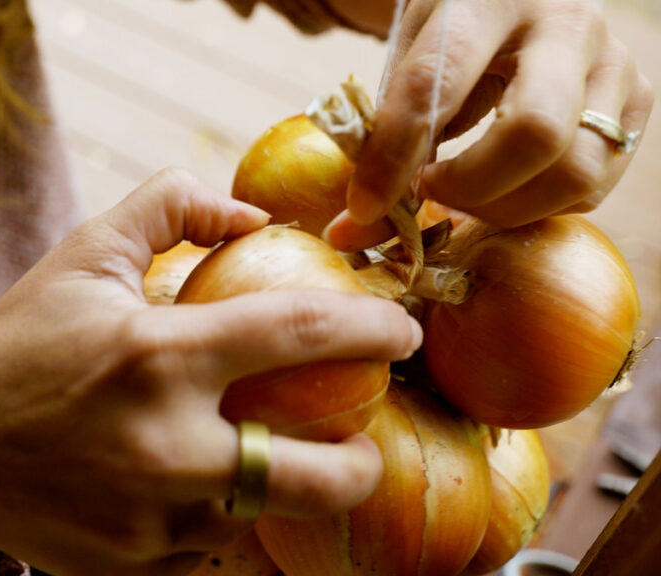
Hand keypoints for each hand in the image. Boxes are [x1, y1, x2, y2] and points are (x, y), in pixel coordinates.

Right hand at [0, 169, 421, 575]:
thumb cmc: (15, 344)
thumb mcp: (83, 255)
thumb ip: (171, 207)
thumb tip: (253, 213)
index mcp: (158, 353)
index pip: (304, 332)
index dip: (374, 326)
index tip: (400, 330)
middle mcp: (166, 444)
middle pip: (323, 475)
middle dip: (366, 461)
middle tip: (364, 440)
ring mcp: (153, 519)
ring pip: (266, 518)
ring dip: (280, 490)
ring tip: (264, 459)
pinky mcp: (133, 567)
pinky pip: (213, 551)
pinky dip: (220, 520)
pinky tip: (197, 490)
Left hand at [322, 0, 653, 251]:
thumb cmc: (454, 31)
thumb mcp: (411, 56)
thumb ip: (387, 131)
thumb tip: (355, 229)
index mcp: (488, 0)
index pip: (437, 84)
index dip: (394, 156)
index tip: (363, 205)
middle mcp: (567, 24)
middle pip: (535, 134)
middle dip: (471, 188)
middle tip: (430, 192)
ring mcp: (613, 62)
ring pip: (576, 171)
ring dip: (506, 208)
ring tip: (463, 196)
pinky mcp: (637, 99)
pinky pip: (594, 185)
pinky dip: (539, 206)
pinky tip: (503, 190)